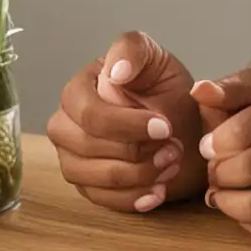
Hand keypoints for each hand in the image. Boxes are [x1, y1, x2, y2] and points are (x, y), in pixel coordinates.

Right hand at [47, 31, 218, 213]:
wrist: (184, 128)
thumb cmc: (167, 90)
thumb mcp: (158, 61)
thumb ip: (135, 51)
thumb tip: (115, 70)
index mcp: (81, 87)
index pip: (88, 112)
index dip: (126, 123)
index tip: (164, 126)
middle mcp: (66, 122)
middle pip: (86, 146)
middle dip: (134, 151)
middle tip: (173, 149)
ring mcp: (71, 155)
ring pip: (89, 175)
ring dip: (136, 175)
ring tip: (170, 165)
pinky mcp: (84, 183)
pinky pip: (98, 199)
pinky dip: (131, 198)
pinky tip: (156, 192)